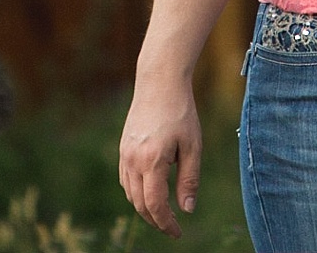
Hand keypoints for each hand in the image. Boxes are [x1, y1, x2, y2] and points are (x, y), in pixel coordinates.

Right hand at [120, 76, 201, 236]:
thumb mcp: (193, 146)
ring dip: (145, 207)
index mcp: (152, 161)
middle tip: (172, 228)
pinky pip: (126, 180)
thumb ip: (189, 179)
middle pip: (140, 203)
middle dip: (155, 220)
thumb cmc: (181, 112)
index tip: (178, 232)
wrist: (159, 83)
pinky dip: (136, 192)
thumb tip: (187, 210)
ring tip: (163, 213)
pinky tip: (150, 192)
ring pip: (130, 193)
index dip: (166, 223)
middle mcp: (133, 161)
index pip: (155, 204)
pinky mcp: (123, 149)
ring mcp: (125, 155)